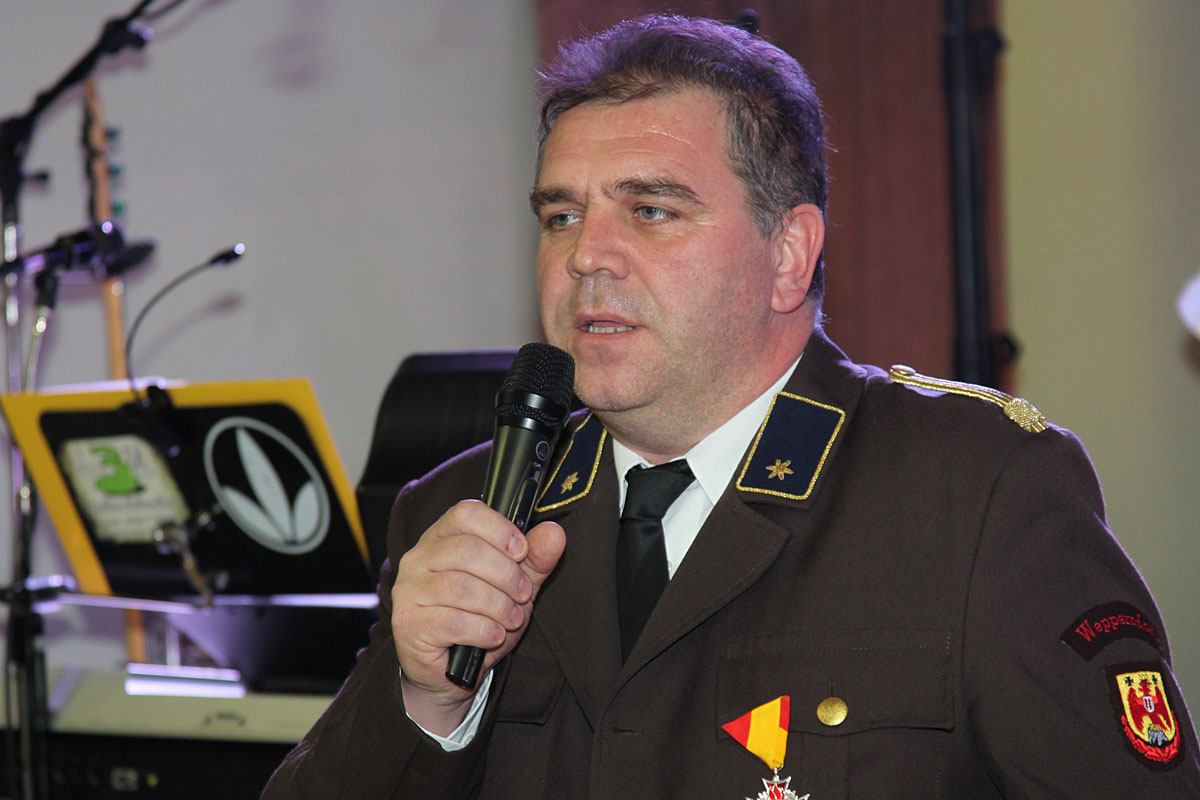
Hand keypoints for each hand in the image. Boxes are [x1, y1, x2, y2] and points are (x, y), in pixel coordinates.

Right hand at [391, 499, 564, 734]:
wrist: (448, 672)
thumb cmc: (479, 619)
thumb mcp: (514, 585)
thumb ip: (535, 558)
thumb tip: (554, 533)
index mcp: (441, 537)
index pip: (466, 513)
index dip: (499, 529)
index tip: (522, 552)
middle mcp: (418, 558)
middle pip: (467, 550)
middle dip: (506, 575)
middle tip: (522, 595)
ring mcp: (409, 591)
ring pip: (461, 587)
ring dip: (498, 606)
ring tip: (511, 620)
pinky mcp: (408, 624)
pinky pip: (453, 622)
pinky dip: (483, 630)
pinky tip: (494, 636)